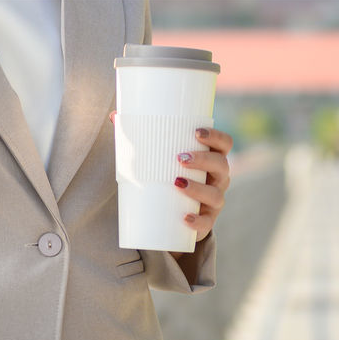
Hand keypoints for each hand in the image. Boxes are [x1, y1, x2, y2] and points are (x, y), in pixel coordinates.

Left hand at [108, 114, 232, 244]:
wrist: (171, 215)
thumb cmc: (166, 175)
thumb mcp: (158, 157)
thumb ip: (139, 136)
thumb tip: (114, 116)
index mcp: (211, 159)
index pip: (224, 144)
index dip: (216, 136)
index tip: (196, 132)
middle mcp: (218, 179)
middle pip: (222, 165)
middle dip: (204, 159)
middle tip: (180, 158)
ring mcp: (214, 201)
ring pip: (216, 195)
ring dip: (198, 188)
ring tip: (177, 183)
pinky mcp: (206, 222)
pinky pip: (207, 224)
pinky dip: (198, 222)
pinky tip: (185, 218)